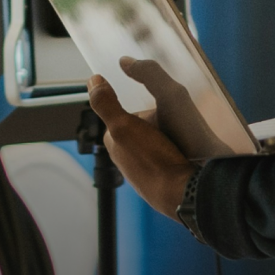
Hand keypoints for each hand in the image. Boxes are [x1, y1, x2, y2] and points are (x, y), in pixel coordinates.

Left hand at [86, 60, 200, 221]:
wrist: (181, 192)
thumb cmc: (153, 160)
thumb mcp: (124, 125)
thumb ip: (106, 103)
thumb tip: (93, 81)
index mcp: (114, 142)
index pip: (122, 113)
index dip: (138, 105)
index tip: (153, 102)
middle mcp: (125, 156)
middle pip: (139, 126)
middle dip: (152, 119)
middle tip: (168, 117)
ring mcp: (143, 166)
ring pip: (154, 139)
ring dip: (165, 133)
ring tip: (177, 132)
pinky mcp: (160, 174)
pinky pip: (166, 152)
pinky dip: (173, 146)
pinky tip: (181, 148)